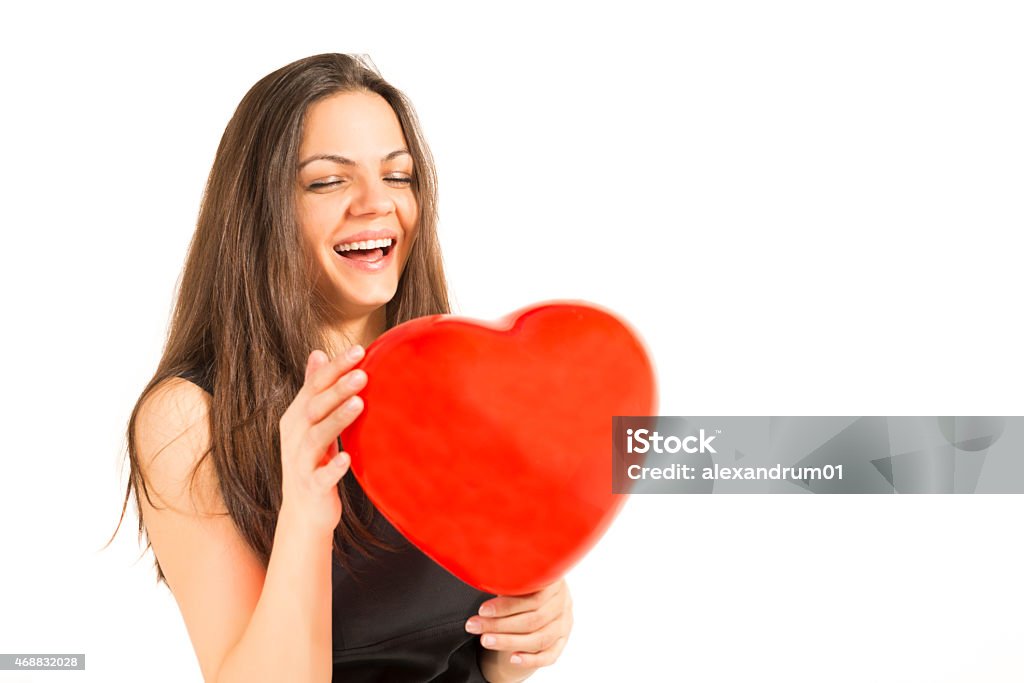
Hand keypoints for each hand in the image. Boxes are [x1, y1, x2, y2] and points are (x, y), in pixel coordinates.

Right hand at [277, 346, 366, 533]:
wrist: (302, 514)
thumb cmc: (312, 461)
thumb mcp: (310, 423)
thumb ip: (313, 390)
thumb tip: (318, 353)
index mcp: (295, 418)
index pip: (314, 386)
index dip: (334, 368)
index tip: (358, 350)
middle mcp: (294, 437)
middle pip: (314, 408)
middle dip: (337, 389)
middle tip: (362, 373)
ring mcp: (300, 463)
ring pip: (316, 438)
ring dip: (336, 420)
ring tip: (359, 403)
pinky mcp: (311, 488)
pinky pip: (321, 477)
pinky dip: (333, 467)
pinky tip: (347, 458)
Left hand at [468, 579, 572, 677]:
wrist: (539, 598)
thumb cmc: (524, 586)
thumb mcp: (519, 578)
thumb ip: (509, 581)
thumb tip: (484, 581)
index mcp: (554, 582)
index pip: (532, 597)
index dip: (506, 606)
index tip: (482, 610)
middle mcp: (563, 602)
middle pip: (533, 620)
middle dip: (499, 625)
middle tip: (475, 626)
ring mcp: (564, 623)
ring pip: (539, 639)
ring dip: (508, 642)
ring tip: (485, 640)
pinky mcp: (562, 641)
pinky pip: (549, 656)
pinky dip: (530, 660)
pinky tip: (512, 659)